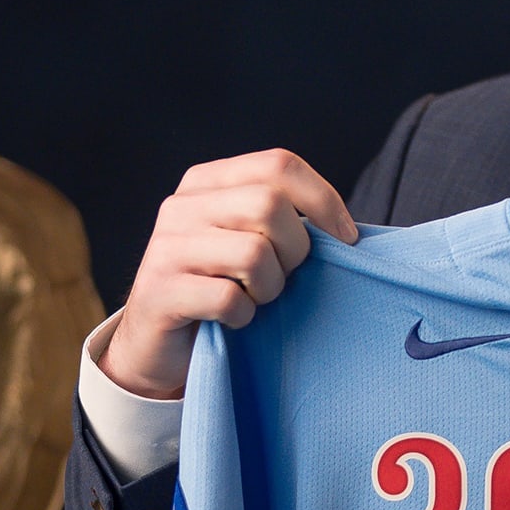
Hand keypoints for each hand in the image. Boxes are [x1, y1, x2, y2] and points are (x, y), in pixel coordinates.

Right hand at [97, 149, 356, 399]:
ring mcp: (165, 247)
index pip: (279, 165)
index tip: (347, 239)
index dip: (323, 200)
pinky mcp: (159, 292)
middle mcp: (181, 205)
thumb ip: (284, 221)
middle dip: (295, 250)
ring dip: (270, 288)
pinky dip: (244, 316)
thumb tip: (350, 232)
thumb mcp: (250, 241)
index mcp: (207, 182)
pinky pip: (229, 299)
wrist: (158, 345)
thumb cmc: (222, 288)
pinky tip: (233, 320)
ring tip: (255, 298)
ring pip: (253, 253)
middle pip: (269, 205)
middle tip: (285, 277)